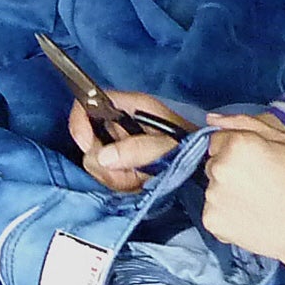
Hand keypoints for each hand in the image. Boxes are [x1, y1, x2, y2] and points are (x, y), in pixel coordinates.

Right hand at [67, 91, 183, 193]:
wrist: (204, 164)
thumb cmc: (192, 146)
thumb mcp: (169, 145)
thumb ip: (138, 149)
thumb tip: (102, 157)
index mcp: (130, 107)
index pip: (89, 102)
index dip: (80, 121)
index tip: (87, 145)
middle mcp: (120, 122)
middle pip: (89, 138)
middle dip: (104, 162)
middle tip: (129, 172)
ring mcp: (119, 142)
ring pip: (96, 161)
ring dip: (115, 176)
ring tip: (140, 177)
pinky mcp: (121, 161)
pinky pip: (106, 174)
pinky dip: (121, 182)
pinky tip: (139, 181)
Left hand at [198, 112, 284, 284]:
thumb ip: (245, 123)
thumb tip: (213, 119)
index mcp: (236, 144)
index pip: (217, 139)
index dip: (237, 150)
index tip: (255, 164)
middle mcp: (219, 167)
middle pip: (213, 163)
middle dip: (230, 170)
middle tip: (260, 184)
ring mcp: (212, 196)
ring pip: (213, 188)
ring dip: (227, 193)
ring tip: (257, 203)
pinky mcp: (211, 221)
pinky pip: (213, 211)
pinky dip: (227, 215)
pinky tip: (250, 217)